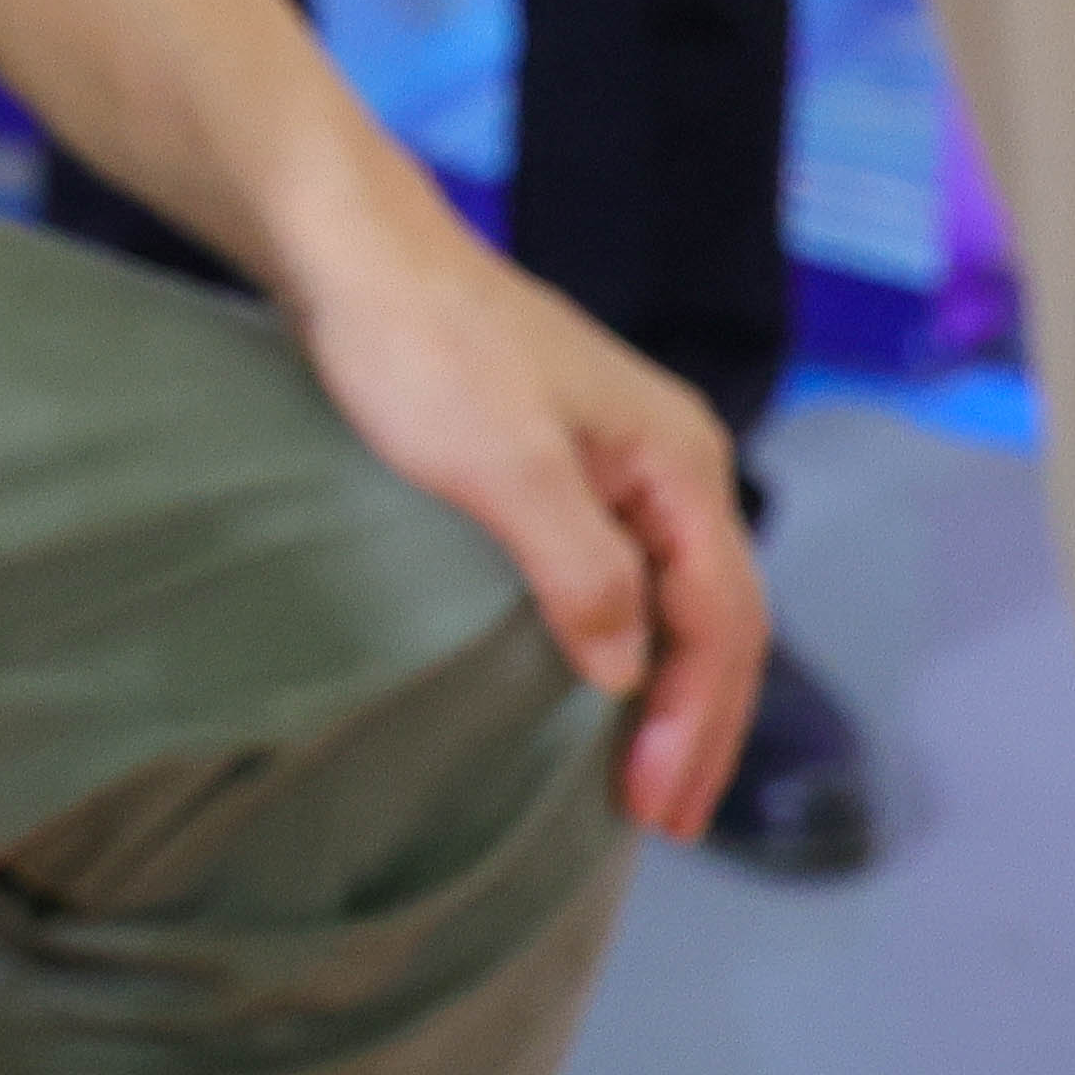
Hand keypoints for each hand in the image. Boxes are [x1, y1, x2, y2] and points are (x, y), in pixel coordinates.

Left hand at [278, 201, 770, 840]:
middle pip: (715, 616)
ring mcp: (619, 461)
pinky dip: (628, 646)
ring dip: (668, 693)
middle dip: (698, 723)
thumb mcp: (505, 467)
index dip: (696, 719)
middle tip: (662, 822)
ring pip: (674, 599)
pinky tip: (603, 686)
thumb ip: (583, 572)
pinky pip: (627, 575)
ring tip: (645, 780)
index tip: (651, 805)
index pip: (721, 618)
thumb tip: (630, 675)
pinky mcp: (564, 463)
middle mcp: (668, 461)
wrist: (353, 252)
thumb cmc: (425, 352)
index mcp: (677, 461)